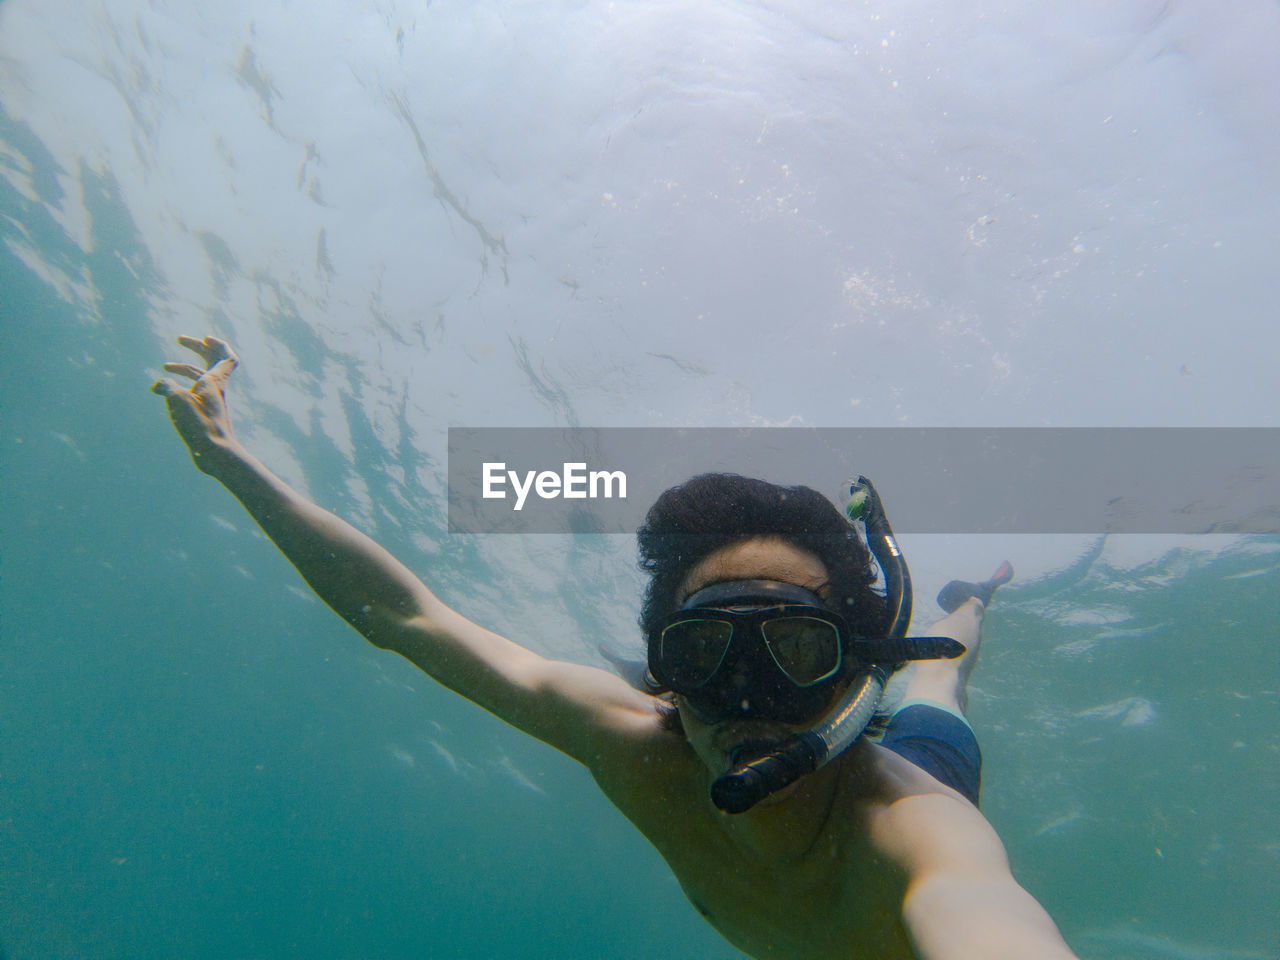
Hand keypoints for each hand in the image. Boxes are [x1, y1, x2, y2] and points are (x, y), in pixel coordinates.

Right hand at [152, 335, 241, 473]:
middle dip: (197, 348)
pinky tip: (166, 393)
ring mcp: (210, 402)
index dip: (219, 345)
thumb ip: (166, 387)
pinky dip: (181, 387)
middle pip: (212, 361)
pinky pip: (194, 393)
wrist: (215, 454)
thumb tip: (158, 386)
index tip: (204, 338)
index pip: (228, 358)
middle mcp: (215, 389)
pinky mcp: (203, 414)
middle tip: (180, 339)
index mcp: (215, 382)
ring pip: (200, 378)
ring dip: (184, 369)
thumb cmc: (200, 426)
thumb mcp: (178, 401)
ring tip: (165, 368)